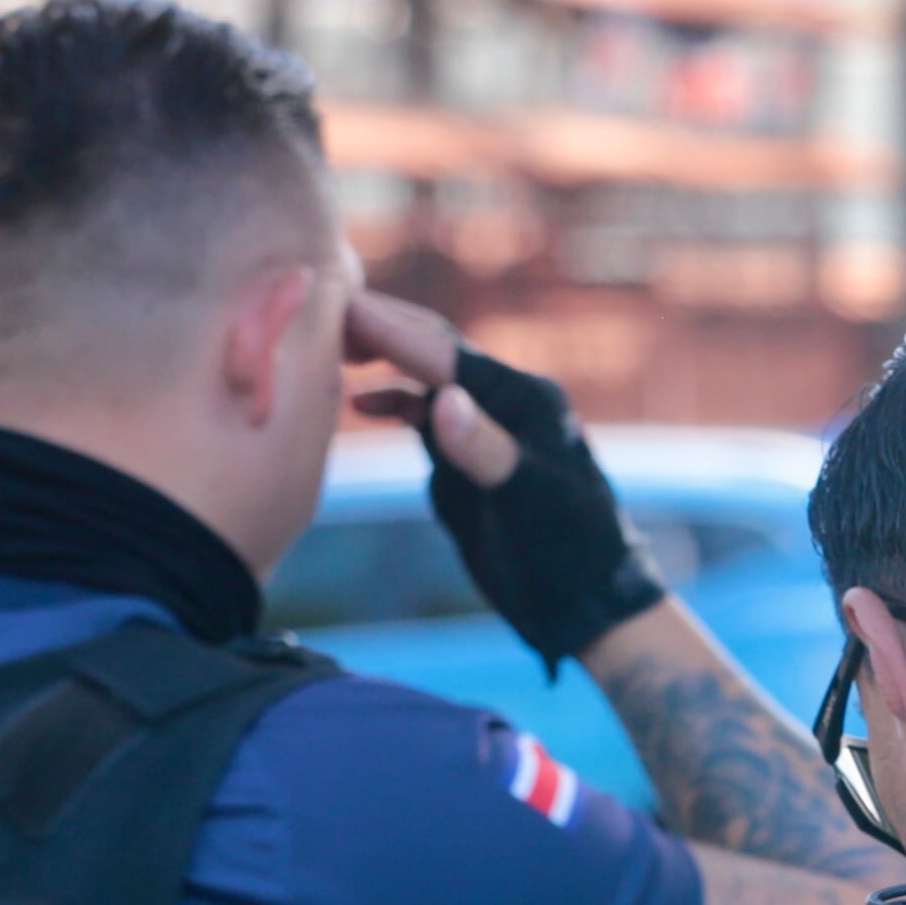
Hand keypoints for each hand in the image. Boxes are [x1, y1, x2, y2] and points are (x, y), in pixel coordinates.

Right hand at [344, 292, 667, 669]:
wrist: (584, 600)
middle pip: (434, 349)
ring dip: (382, 358)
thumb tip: (443, 399)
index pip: (447, 353)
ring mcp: (484, 427)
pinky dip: (392, 402)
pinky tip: (357, 402)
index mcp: (524, 400)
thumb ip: (485, 449)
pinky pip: (424, 414)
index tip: (342, 306)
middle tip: (321, 304)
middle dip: (382, 328)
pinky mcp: (468, 457)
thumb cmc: (568, 549)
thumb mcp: (528, 500)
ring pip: (425, 377)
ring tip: (329, 343)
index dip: (392, 331)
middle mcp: (503, 402)